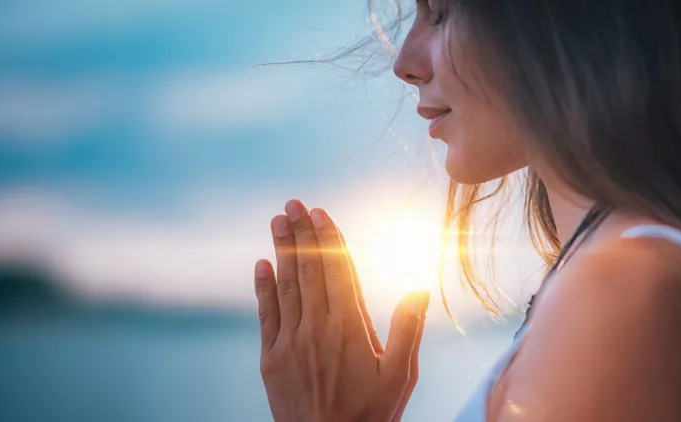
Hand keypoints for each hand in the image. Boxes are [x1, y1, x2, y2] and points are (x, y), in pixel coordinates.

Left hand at [254, 200, 429, 421]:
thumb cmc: (370, 414)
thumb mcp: (400, 375)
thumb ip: (408, 329)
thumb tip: (419, 287)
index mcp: (350, 327)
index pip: (338, 271)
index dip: (328, 238)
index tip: (321, 212)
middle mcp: (317, 328)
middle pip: (309, 270)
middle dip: (301, 233)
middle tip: (293, 203)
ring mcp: (290, 341)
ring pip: (286, 285)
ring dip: (281, 250)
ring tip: (277, 221)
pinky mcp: (271, 358)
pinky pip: (266, 314)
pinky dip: (263, 287)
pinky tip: (261, 264)